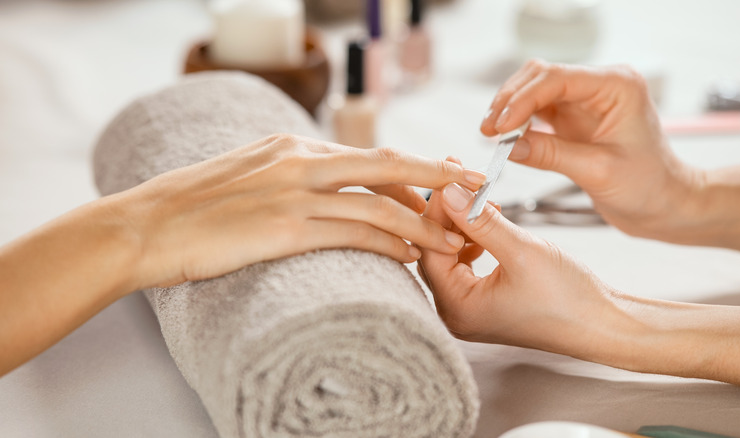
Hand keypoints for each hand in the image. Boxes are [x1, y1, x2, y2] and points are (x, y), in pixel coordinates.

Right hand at [113, 134, 485, 288]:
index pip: (366, 155)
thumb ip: (286, 176)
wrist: (144, 226)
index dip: (410, 170)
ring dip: (423, 223)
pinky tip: (411, 256)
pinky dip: (389, 244)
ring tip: (455, 241)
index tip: (439, 181)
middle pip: (387, 166)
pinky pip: (353, 234)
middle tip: (476, 190)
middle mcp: (299, 161)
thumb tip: (322, 192)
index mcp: (291, 145)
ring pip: (378, 204)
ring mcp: (293, 193)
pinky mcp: (284, 227)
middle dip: (438, 177)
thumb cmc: (190, 207)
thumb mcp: (245, 175)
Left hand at [418, 180, 617, 356]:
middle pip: (435, 252)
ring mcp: (469, 309)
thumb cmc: (567, 298)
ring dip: (462, 225)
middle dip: (448, 215)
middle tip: (460, 180)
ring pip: (450, 255)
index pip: (430, 250)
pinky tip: (489, 222)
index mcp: (458, 308)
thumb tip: (449, 191)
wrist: (602, 325)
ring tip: (480, 199)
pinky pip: (465, 264)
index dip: (437, 211)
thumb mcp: (521, 251)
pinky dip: (473, 239)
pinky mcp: (484, 301)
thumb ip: (481, 221)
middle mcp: (456, 313)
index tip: (450, 178)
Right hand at [480, 60, 700, 239]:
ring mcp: (585, 100)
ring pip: (534, 90)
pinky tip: (504, 139)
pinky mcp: (573, 118)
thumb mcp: (598, 171)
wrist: (665, 205)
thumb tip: (507, 146)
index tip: (499, 127)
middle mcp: (600, 86)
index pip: (557, 79)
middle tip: (488, 132)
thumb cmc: (648, 187)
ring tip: (491, 136)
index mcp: (617, 86)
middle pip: (540, 76)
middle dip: (510, 101)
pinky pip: (537, 111)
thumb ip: (551, 154)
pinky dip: (518, 123)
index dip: (522, 100)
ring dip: (509, 110)